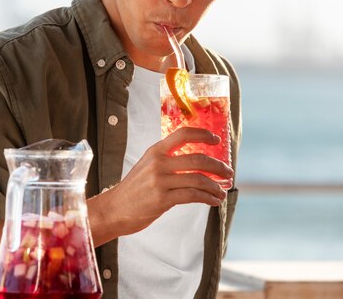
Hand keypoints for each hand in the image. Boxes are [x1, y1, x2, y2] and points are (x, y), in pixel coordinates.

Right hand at [88, 127, 232, 244]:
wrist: (114, 209)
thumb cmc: (134, 190)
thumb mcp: (146, 166)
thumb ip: (167, 161)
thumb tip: (196, 161)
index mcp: (155, 151)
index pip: (182, 134)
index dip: (203, 134)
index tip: (216, 139)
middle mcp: (158, 163)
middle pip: (197, 158)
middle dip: (218, 166)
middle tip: (228, 172)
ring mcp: (160, 181)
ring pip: (198, 178)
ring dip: (216, 186)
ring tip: (222, 191)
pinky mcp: (162, 199)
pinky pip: (193, 196)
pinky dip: (208, 198)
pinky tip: (213, 201)